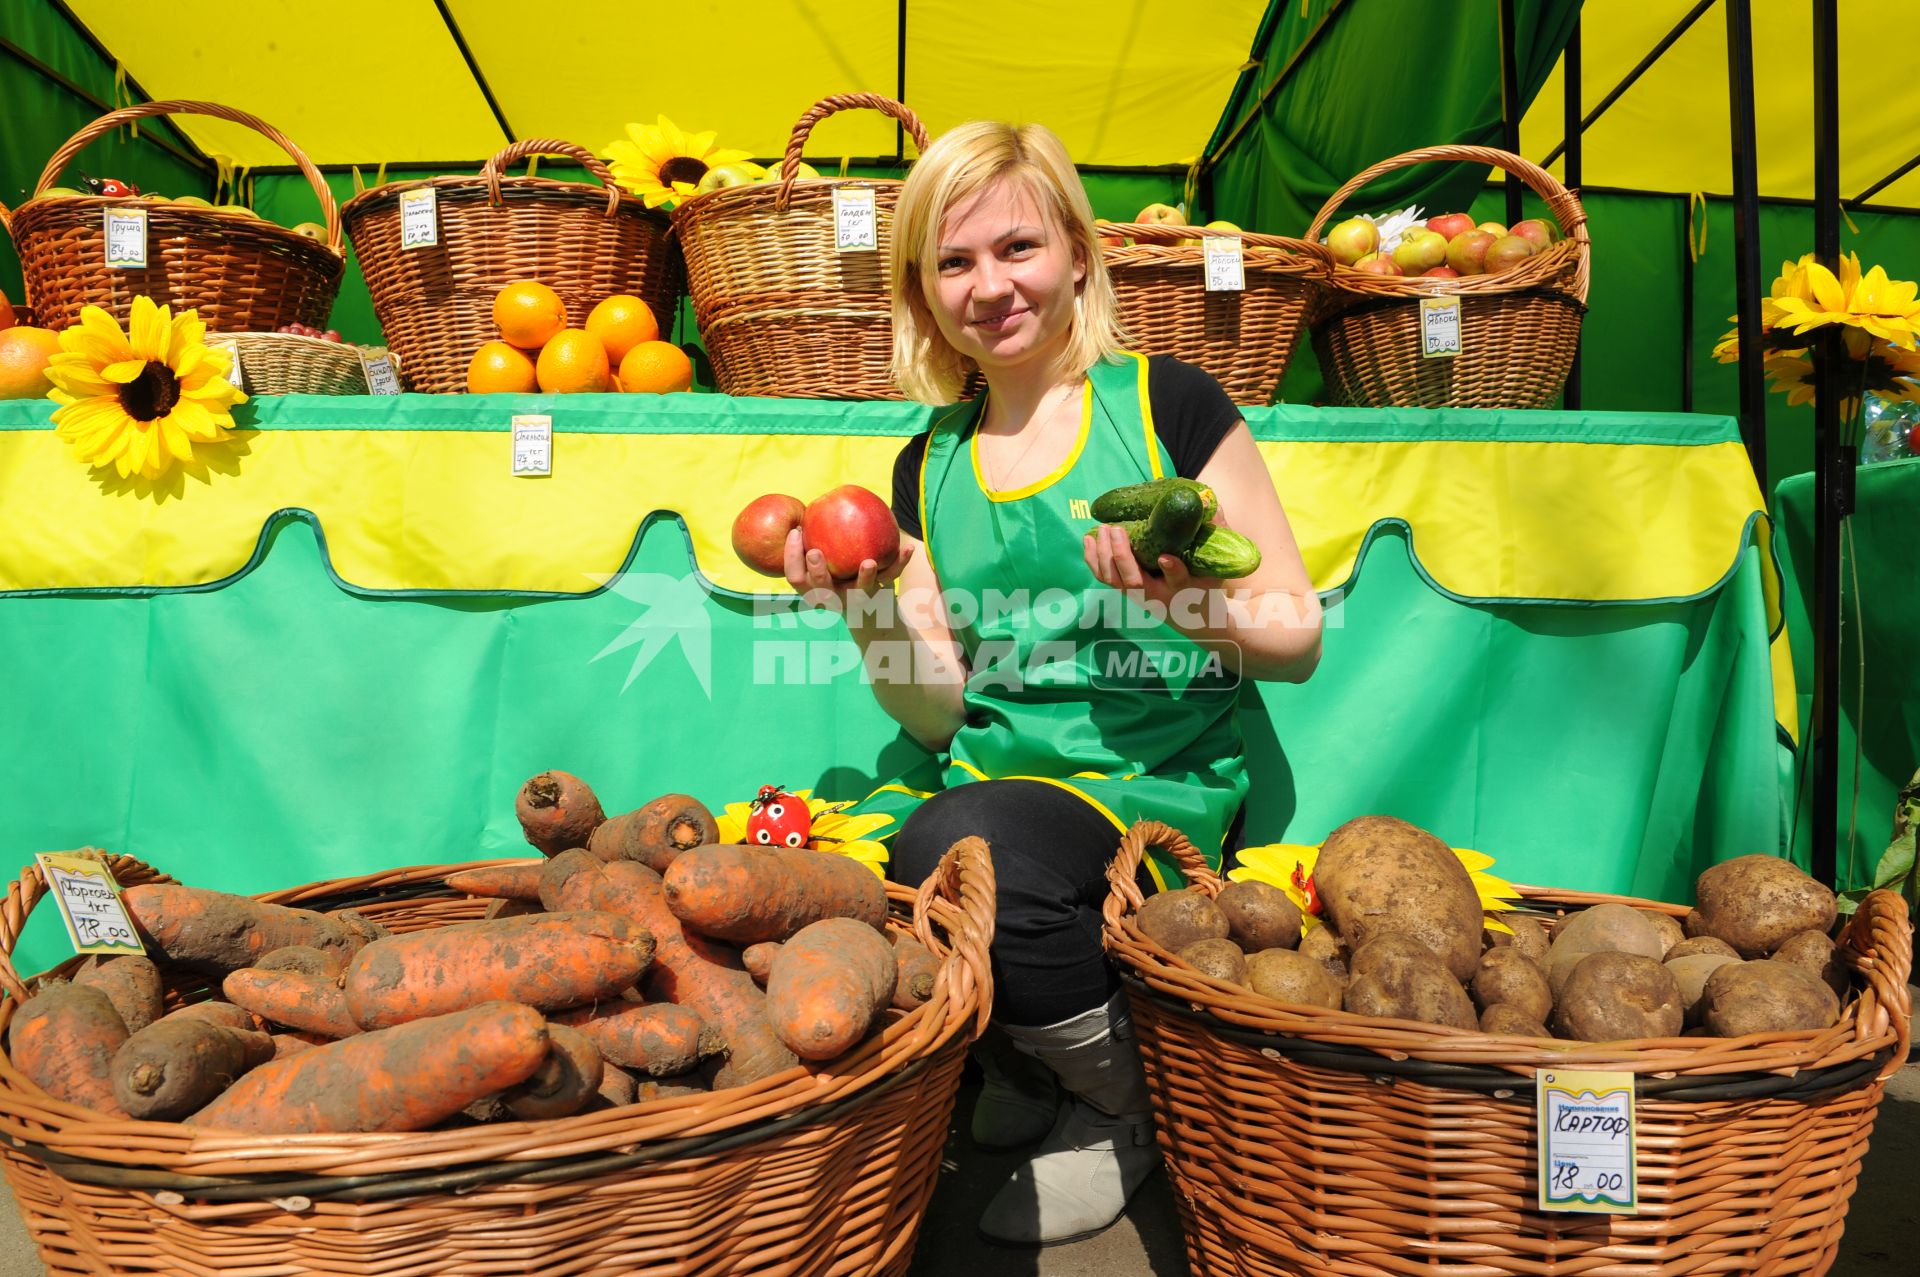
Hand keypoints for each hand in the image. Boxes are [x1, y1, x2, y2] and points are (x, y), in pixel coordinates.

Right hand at [784, 526, 914, 613]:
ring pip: (860, 591)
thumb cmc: (836, 569)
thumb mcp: (823, 557)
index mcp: (813, 590)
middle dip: (818, 573)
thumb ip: (815, 538)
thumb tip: (810, 508)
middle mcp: (833, 598)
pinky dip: (900, 563)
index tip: (796, 531)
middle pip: (822, 590)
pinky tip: (907, 548)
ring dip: (865, 577)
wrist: (868, 604)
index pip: (796, 577)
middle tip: (814, 553)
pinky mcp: (880, 593)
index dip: (791, 556)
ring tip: (869, 562)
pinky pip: (890, 577)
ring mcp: (857, 599)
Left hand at [1082, 524, 1223, 615]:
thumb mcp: (1212, 566)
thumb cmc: (1202, 587)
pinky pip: (1104, 578)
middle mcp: (1156, 597)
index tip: (1167, 558)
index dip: (1172, 570)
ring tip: (1100, 530)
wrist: (1191, 617)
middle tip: (1116, 529)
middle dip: (1120, 556)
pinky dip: (1093, 560)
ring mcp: (1136, 596)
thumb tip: (1211, 505)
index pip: (1178, 581)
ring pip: (1113, 580)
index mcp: (1182, 591)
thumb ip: (1213, 536)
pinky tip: (1088, 540)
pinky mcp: (1124, 591)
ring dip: (1102, 555)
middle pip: (1134, 582)